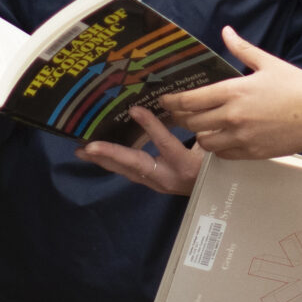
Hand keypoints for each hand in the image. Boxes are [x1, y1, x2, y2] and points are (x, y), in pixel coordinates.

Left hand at [75, 106, 207, 194]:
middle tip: (87, 148)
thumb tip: (179, 104)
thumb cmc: (216, 165)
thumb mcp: (212, 145)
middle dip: (110, 156)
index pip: (165, 145)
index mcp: (187, 166)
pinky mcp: (152, 183)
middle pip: (136, 165)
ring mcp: (158, 184)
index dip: (151, 127)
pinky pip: (130, 172)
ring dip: (105, 161)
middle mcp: (168, 178)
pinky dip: (113, 163)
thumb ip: (198, 127)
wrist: (219, 197)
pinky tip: (99, 156)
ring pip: (127, 171)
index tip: (134, 110)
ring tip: (82, 151)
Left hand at [158, 28, 301, 161]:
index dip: (172, 101)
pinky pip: (222, 154)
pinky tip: (222, 137)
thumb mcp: (270, 63)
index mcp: (235, 91)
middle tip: (178, 112)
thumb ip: (243, 49)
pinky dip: (217, 147)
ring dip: (199, 133)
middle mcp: (233, 116)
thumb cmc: (299, 89)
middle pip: (191, 121)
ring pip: (204, 141)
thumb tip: (226, 31)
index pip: (190, 100)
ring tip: (203, 125)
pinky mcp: (251, 153)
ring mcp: (241, 138)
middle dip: (181, 117)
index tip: (165, 99)